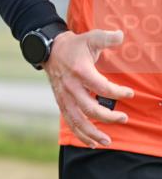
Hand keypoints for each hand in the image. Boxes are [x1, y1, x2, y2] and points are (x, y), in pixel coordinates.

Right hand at [44, 30, 133, 147]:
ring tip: (107, 141)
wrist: (48, 51)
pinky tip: (92, 143)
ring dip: (92, 133)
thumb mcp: (90, 37)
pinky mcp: (61, 102)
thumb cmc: (74, 45)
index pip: (100, 86)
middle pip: (89, 108)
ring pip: (77, 120)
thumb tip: (121, 35)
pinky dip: (80, 134)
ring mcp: (64, 97)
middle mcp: (70, 87)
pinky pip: (70, 122)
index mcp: (79, 71)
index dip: (117, 92)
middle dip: (108, 117)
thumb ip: (106, 38)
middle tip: (124, 118)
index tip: (130, 93)